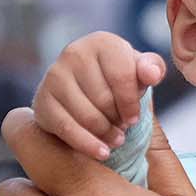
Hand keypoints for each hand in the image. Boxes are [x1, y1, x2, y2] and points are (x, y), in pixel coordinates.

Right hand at [33, 31, 165, 159]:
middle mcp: (74, 53)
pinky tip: (102, 152)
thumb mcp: (139, 71)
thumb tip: (152, 74)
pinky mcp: (42, 100)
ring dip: (106, 133)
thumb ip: (152, 69)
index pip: (122, 77)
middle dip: (118, 119)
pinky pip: (67, 129)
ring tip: (116, 138)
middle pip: (104, 99)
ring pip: (87, 116)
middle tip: (123, 127)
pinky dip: (88, 144)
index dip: (131, 103)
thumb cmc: (117, 79)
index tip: (135, 118)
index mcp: (102, 42)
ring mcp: (54, 75)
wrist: (82, 90)